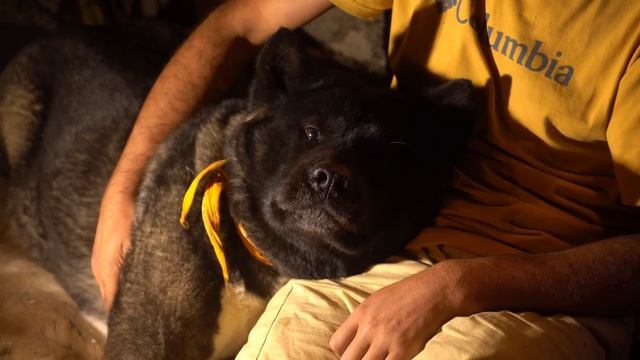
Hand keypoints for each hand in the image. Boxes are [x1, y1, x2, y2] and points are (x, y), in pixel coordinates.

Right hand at [91, 190, 134, 310]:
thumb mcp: (136, 242)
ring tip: (140, 303)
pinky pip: (110, 277)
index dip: (124, 312)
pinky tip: (132, 284)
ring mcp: (98, 263)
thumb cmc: (130, 216)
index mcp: (106, 270)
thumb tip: (138, 290)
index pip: (112, 302)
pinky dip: (119, 284)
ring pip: (109, 288)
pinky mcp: (102, 256)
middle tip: (144, 314)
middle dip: (123, 307)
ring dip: (121, 295)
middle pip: (109, 298)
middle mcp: (98, 270)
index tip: (139, 321)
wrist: (120, 194)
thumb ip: (134, 268)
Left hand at [330, 262, 468, 359]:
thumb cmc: (407, 294)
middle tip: (366, 359)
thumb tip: (356, 338)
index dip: (341, 354)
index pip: (336, 343)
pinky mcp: (402, 349)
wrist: (433, 292)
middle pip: (347, 359)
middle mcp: (369, 327)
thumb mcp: (377, 300)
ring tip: (381, 358)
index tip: (353, 355)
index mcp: (360, 314)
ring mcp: (385, 339)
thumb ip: (364, 319)